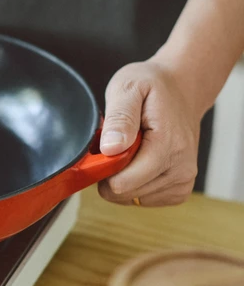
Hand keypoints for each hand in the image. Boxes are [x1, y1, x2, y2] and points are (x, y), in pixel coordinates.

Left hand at [98, 60, 200, 206]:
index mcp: (168, 146)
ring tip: (129, 148)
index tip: (102, 147)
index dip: (102, 168)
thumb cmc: (153, 87)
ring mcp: (183, 182)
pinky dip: (133, 183)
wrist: (182, 89)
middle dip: (110, 172)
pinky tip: (137, 159)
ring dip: (121, 177)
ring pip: (131, 198)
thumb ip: (120, 118)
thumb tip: (110, 148)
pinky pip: (142, 199)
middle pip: (124, 193)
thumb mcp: (129, 88)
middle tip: (115, 144)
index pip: (123, 183)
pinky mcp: (179, 189)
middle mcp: (181, 169)